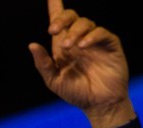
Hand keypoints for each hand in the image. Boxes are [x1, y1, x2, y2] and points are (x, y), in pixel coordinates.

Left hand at [28, 1, 130, 127]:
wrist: (97, 104)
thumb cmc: (75, 92)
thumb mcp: (53, 80)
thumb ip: (42, 63)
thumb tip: (32, 45)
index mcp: (63, 46)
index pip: (59, 22)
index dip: (55, 6)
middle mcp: (78, 40)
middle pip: (71, 17)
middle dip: (61, 19)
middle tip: (52, 30)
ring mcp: (95, 41)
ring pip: (85, 23)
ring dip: (74, 31)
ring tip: (68, 46)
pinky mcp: (110, 44)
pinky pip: (101, 33)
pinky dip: (91, 36)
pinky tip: (82, 46)